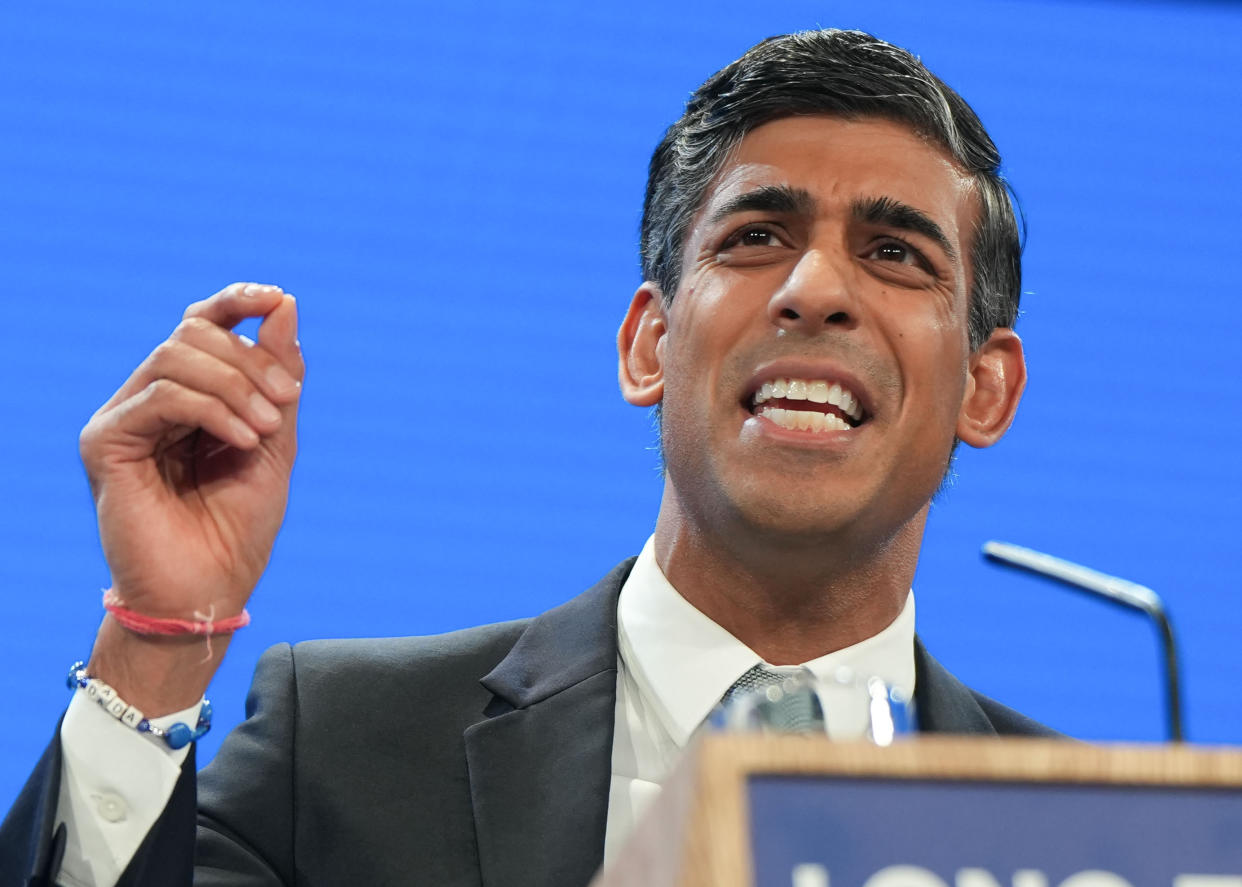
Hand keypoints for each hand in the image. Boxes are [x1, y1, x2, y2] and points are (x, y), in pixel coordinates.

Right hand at [80, 283, 302, 712]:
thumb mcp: (275, 440)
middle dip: (250, 361)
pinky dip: (213, 409)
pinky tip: (246, 439)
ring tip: (267, 429)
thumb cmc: (238, 526)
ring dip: (236, 386)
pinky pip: (161, 395)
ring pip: (176, 356)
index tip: (276, 298)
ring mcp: (125, 419)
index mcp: (189, 397)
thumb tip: (284, 306)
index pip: (202, 326)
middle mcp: (151, 400)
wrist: (209, 591)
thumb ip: (278, 377)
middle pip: (194, 336)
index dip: (235, 301)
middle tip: (285, 403)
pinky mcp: (106, 442)